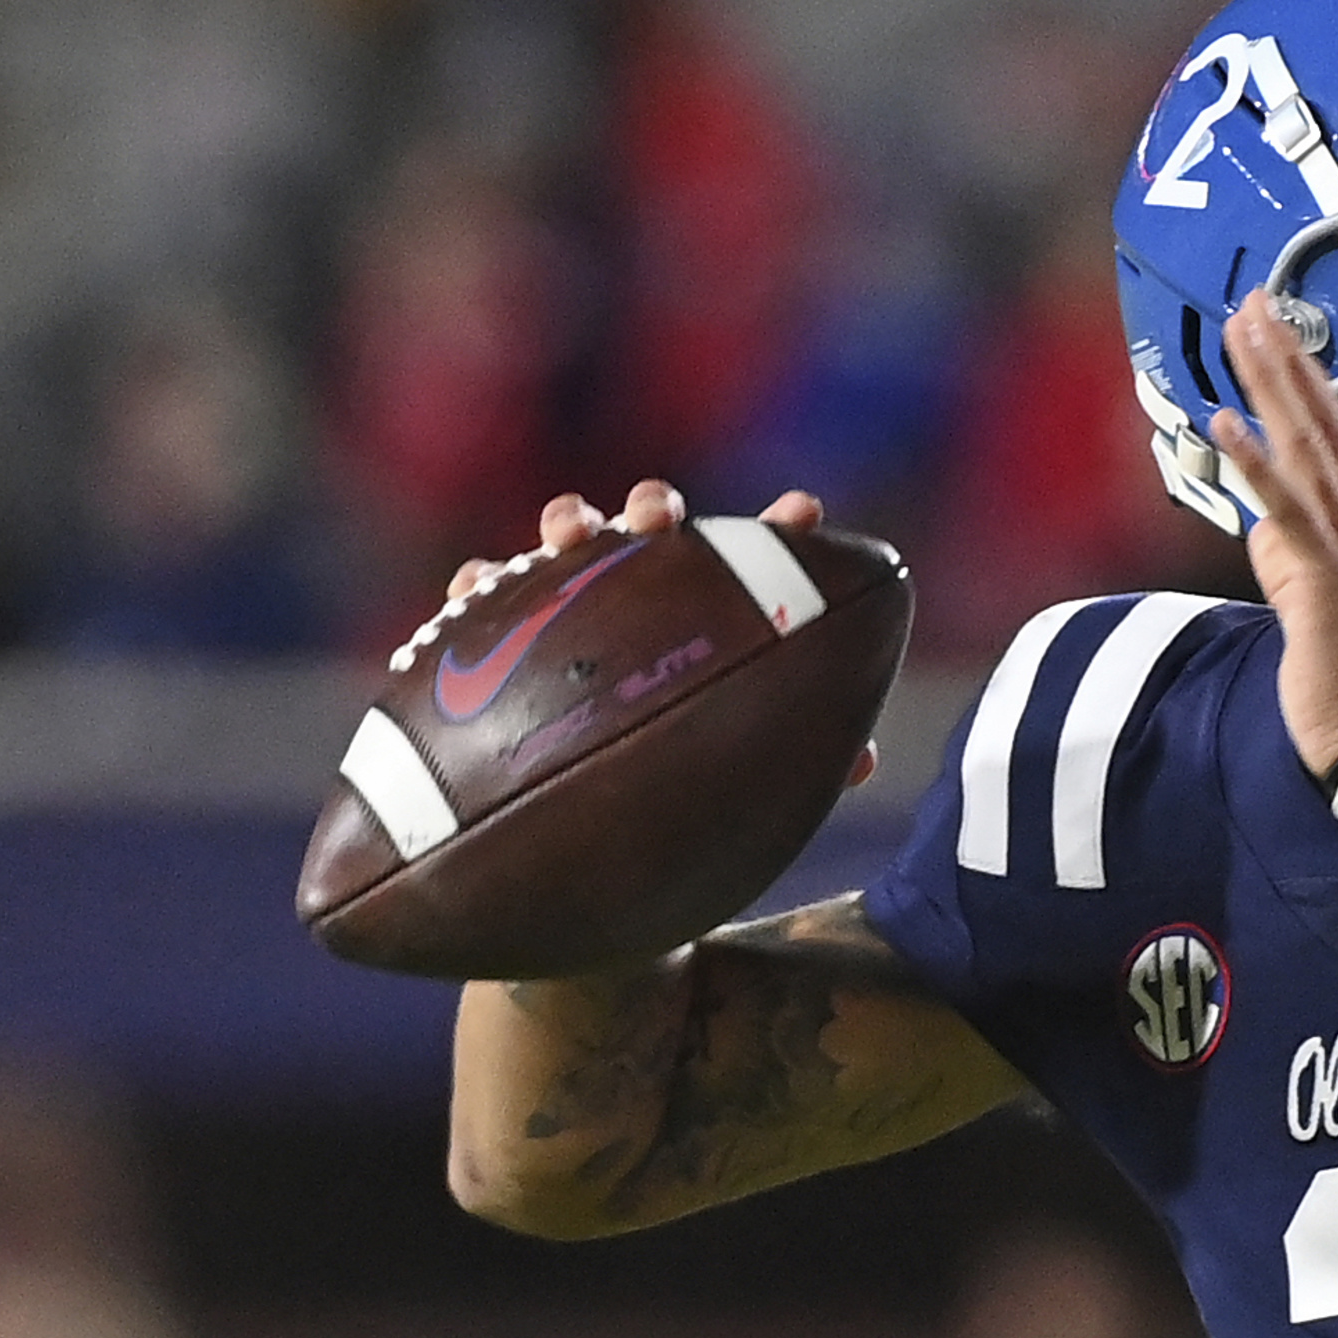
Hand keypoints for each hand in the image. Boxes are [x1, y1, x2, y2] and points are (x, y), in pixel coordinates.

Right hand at [442, 481, 869, 787]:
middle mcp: (635, 593)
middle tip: (658, 518)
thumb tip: (862, 762)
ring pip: (566, 541)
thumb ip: (788, 754)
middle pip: (650, 529)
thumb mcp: (728, 770)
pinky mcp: (493, 632)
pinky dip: (478, 582)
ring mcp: (565, 603)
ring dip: (569, 522)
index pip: (746, 562)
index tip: (802, 513)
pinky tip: (475, 585)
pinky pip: (480, 596)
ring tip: (568, 531)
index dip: (777, 533)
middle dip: (655, 508)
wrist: (561, 829)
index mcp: (700, 613)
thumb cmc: (661, 781)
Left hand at [1210, 292, 1337, 774]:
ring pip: (1306, 448)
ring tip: (1247, 330)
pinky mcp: (1323, 574)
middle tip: (1256, 301)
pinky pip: (1288, 509)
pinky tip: (1227, 421)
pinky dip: (1257, 463)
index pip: (1330, 435)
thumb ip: (1287, 556)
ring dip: (1273, 385)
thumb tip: (1260, 524)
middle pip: (1320, 422)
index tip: (1272, 332)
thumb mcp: (1308, 600)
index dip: (1300, 379)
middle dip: (1285, 358)